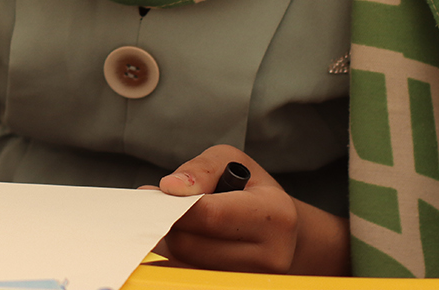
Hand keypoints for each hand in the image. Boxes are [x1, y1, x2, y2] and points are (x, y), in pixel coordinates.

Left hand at [152, 145, 348, 274]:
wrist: (282, 230)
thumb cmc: (252, 189)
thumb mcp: (231, 161)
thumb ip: (201, 169)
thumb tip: (171, 187)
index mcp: (275, 215)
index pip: (212, 216)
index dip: (177, 205)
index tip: (156, 195)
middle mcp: (271, 255)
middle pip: (193, 245)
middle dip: (171, 223)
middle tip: (164, 205)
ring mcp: (255, 279)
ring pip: (187, 264)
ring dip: (174, 240)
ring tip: (183, 219)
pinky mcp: (237, 287)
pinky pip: (191, 274)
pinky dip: (180, 255)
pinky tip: (188, 237)